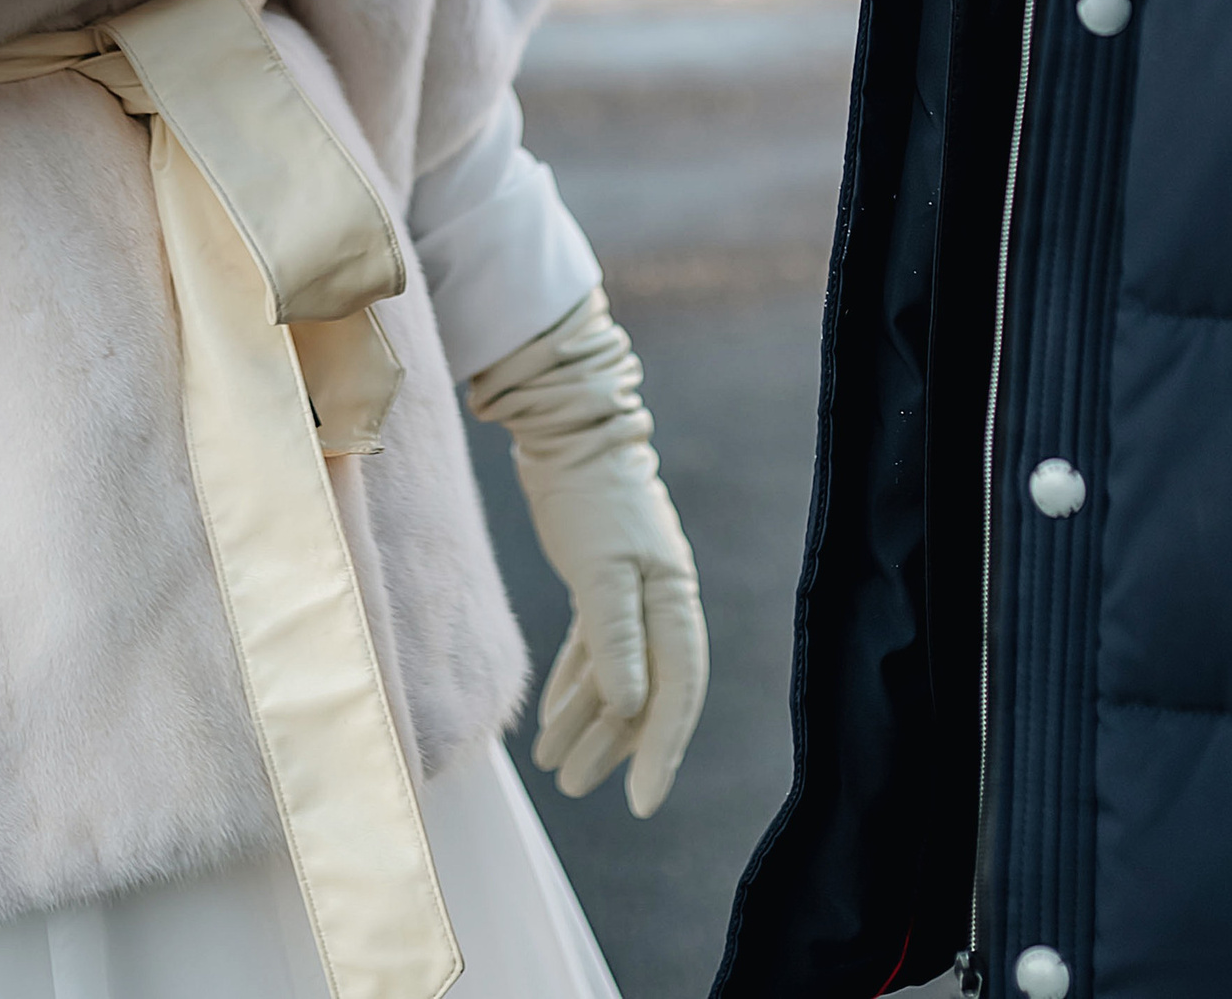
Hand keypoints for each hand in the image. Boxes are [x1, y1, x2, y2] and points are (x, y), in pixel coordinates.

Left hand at [468, 289, 708, 817]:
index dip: (663, 749)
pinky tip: (554, 717)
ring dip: (586, 719)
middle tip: (574, 786)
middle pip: (646, 689)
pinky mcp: (600, 579)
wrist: (566, 429)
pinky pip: (595, 649)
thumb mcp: (599, 567)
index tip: (641, 803)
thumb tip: (633, 709)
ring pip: (617, 672)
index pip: (678, 688)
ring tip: (552, 765)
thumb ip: (616, 638)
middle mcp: (660, 598)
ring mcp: (631, 589)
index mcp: (674, 596)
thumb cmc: (587, 492)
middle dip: (612, 744)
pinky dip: (576, 683)